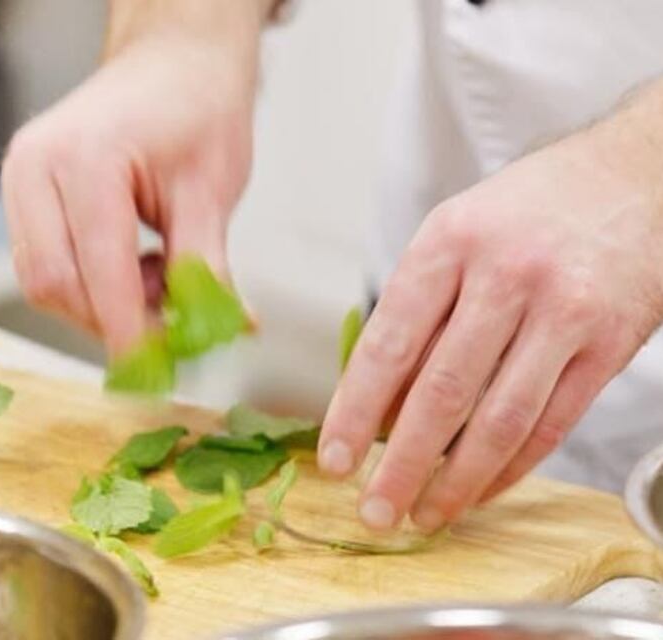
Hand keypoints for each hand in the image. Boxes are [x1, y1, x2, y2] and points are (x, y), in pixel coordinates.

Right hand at [1, 34, 256, 355]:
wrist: (173, 63)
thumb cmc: (195, 107)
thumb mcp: (212, 190)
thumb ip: (203, 269)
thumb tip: (211, 333)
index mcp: (85, 159)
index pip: (98, 272)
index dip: (128, 333)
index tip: (154, 374)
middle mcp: (36, 167)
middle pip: (55, 285)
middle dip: (113, 320)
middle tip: (174, 322)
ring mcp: (21, 178)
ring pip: (44, 281)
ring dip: (102, 302)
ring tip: (158, 275)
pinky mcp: (23, 193)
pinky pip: (44, 263)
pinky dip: (89, 284)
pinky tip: (133, 263)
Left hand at [318, 123, 662, 531]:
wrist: (631, 178)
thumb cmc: (526, 212)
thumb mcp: (454, 234)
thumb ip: (416, 312)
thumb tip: (377, 406)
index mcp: (449, 242)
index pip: (389, 344)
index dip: (355, 411)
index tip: (334, 460)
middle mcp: (505, 275)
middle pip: (442, 391)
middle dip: (402, 464)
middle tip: (374, 511)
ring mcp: (564, 310)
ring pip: (499, 419)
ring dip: (456, 481)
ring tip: (423, 515)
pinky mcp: (609, 344)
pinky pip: (551, 423)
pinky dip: (510, 469)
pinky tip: (478, 491)